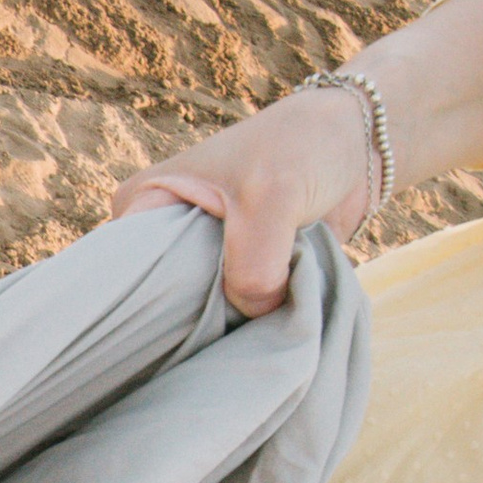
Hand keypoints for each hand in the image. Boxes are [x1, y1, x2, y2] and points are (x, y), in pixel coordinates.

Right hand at [108, 81, 369, 319]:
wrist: (360, 143)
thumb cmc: (300, 147)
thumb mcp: (269, 197)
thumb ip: (253, 263)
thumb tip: (252, 313)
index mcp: (144, 204)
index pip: (122, 267)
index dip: (141, 303)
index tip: (166, 336)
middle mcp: (166, 234)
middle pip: (160, 298)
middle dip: (190, 319)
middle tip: (214, 339)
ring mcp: (204, 256)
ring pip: (202, 309)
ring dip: (230, 321)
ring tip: (245, 334)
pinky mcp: (241, 274)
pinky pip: (238, 312)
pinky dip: (254, 321)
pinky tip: (264, 331)